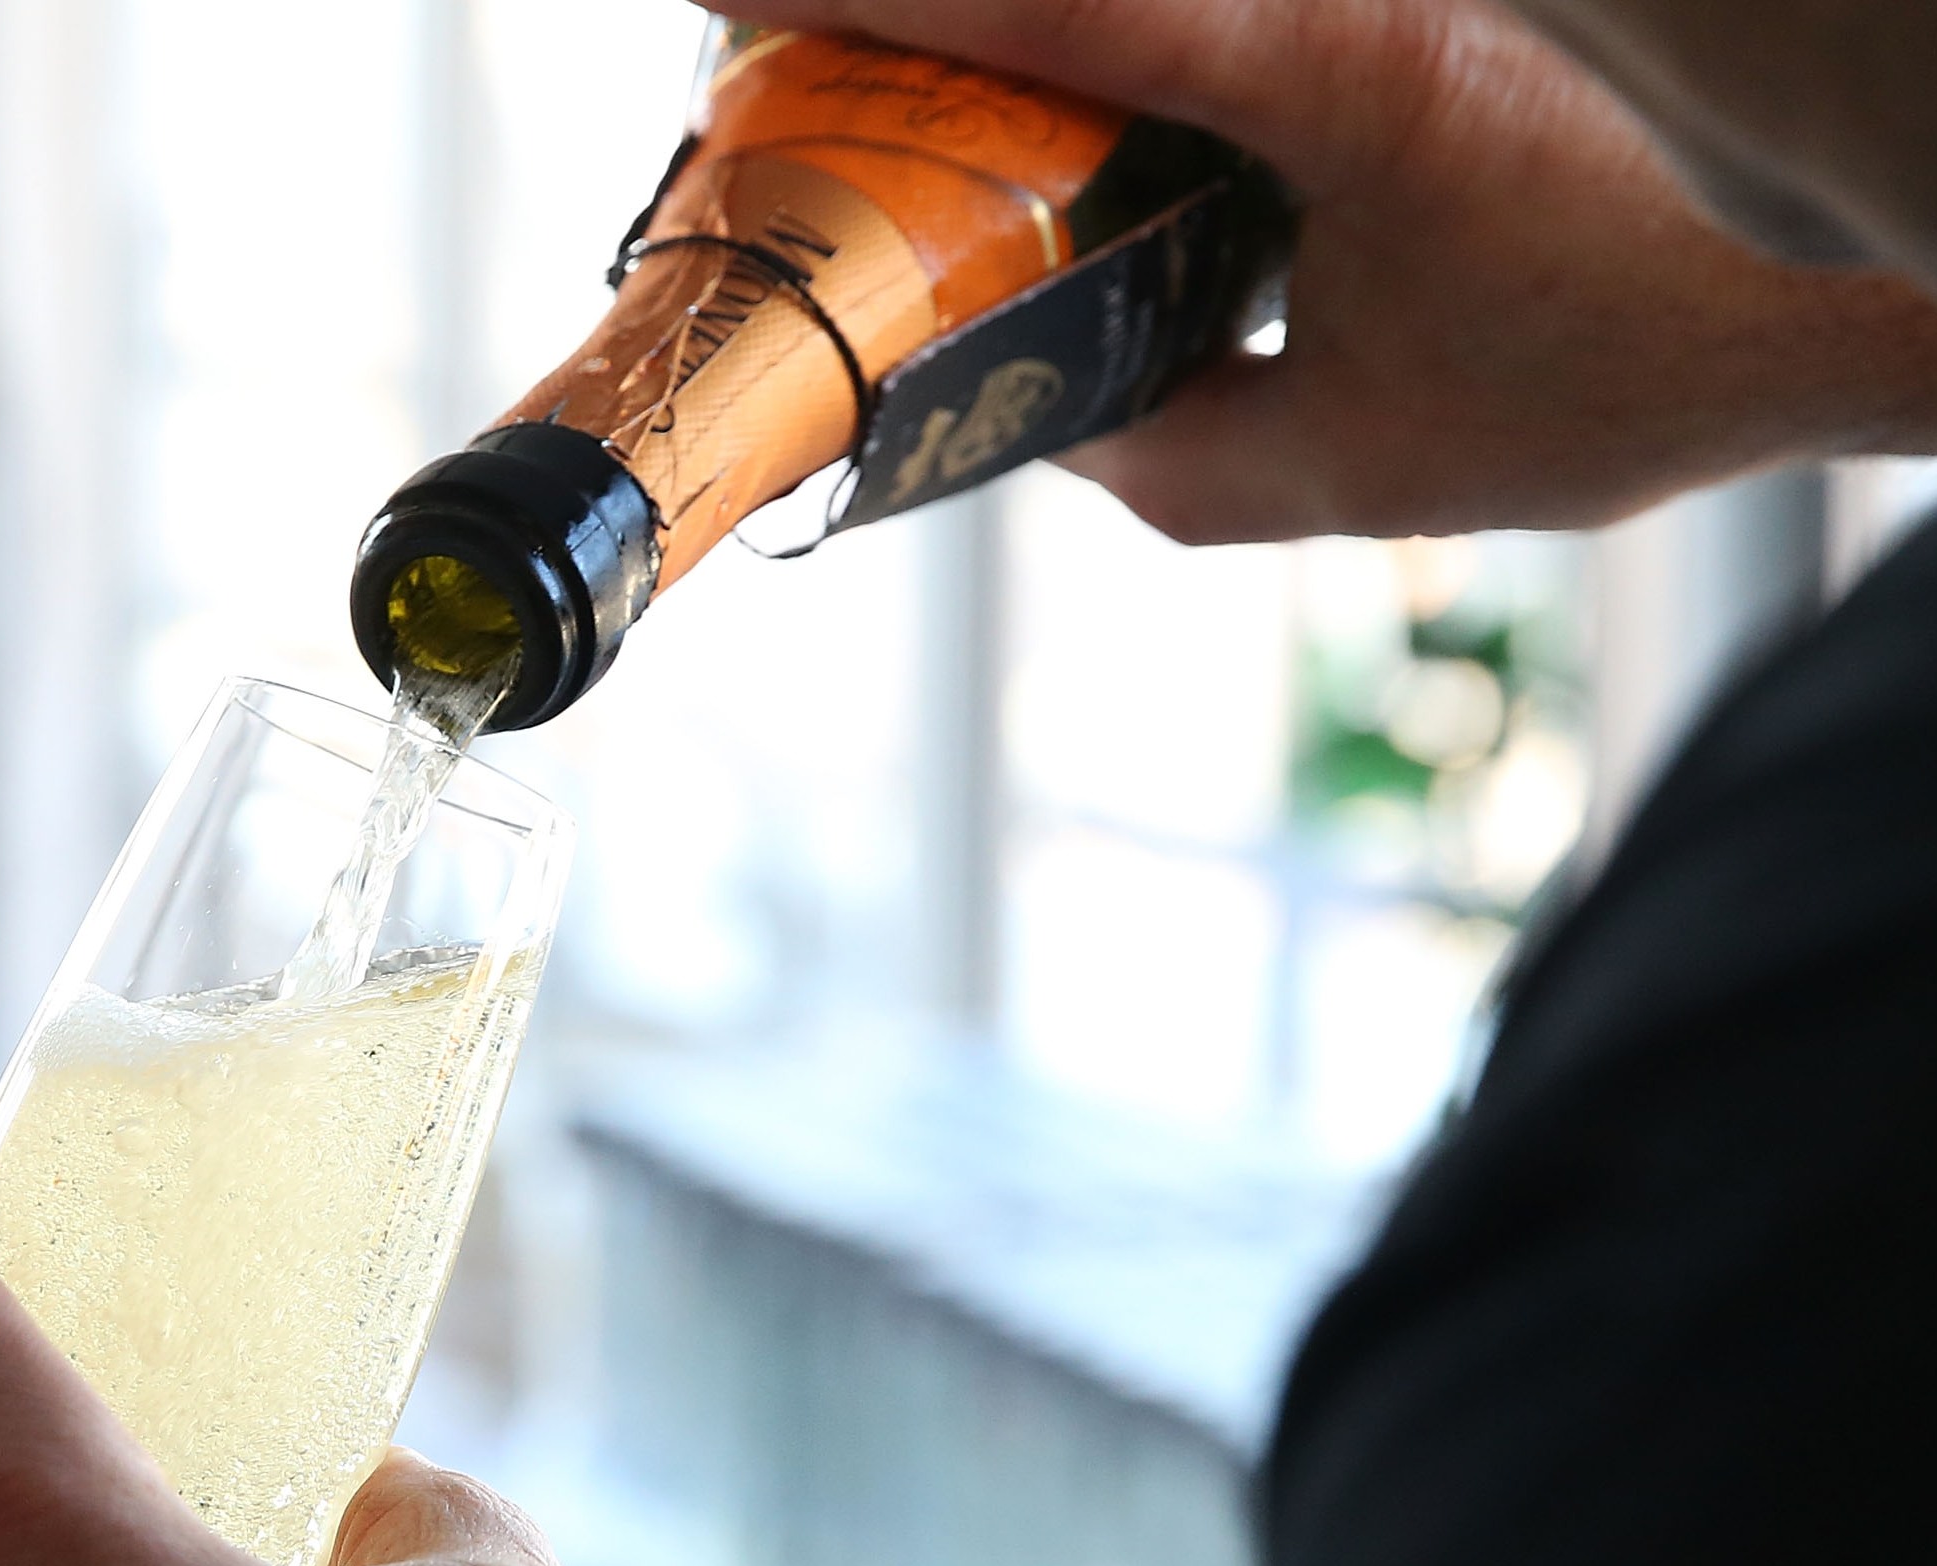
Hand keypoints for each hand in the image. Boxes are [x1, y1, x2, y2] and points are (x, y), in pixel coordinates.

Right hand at [729, 0, 1936, 541]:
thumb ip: (1177, 459)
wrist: (1867, 249)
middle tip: (797, 79)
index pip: (1052, 3)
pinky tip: (1071, 134)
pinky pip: (1203, 25)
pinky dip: (1114, 62)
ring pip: (1134, 6)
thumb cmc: (1645, 341)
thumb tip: (1049, 419)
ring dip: (1020, 51)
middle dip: (916, 23)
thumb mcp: (1375, 454)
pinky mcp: (1391, 3)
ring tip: (913, 124)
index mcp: (1333, 59)